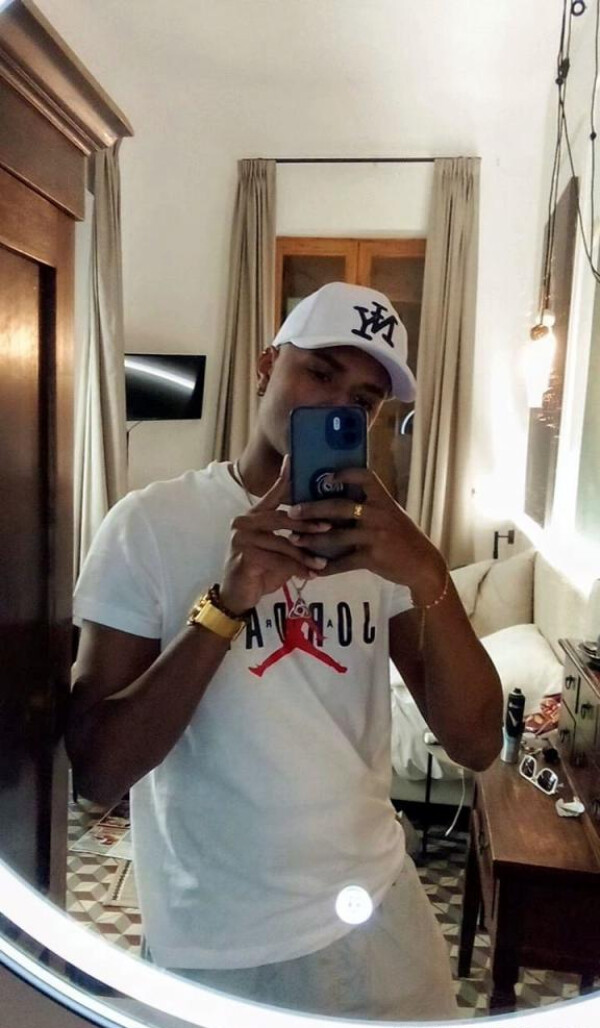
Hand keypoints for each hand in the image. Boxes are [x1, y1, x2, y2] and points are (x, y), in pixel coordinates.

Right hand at [220, 457, 332, 613]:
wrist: (238, 595)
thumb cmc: (261, 570)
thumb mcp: (279, 550)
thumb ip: (291, 535)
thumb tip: (322, 523)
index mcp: (253, 516)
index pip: (272, 494)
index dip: (283, 478)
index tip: (293, 460)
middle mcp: (244, 522)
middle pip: (282, 518)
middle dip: (307, 524)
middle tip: (329, 527)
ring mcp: (241, 538)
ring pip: (283, 543)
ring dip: (305, 555)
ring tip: (322, 563)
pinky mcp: (244, 555)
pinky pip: (278, 561)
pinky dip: (297, 569)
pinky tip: (310, 575)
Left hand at [287, 468, 446, 603]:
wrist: (422, 564)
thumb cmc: (403, 536)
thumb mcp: (390, 514)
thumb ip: (369, 506)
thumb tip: (338, 496)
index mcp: (383, 500)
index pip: (365, 478)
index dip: (346, 474)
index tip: (328, 475)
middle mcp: (378, 514)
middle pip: (340, 507)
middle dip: (312, 509)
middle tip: (292, 512)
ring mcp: (375, 536)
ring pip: (336, 536)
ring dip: (311, 539)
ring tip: (294, 540)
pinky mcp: (372, 558)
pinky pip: (343, 563)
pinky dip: (326, 567)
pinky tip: (312, 569)